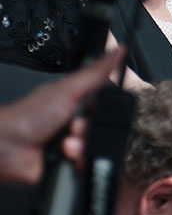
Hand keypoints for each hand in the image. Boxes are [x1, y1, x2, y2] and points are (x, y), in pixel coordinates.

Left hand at [0, 45, 125, 184]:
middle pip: (104, 128)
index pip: (107, 105)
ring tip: (66, 145)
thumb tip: (118, 50)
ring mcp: (74, 144)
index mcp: (78, 102)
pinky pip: (89, 165)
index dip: (105, 110)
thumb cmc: (27, 116)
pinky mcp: (69, 164)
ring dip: (84, 147)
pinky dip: (81, 162)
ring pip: (98, 147)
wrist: (6, 148)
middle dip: (91, 130)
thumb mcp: (69, 89)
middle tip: (74, 127)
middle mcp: (76, 123)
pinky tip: (67, 156)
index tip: (93, 110)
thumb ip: (96, 71)